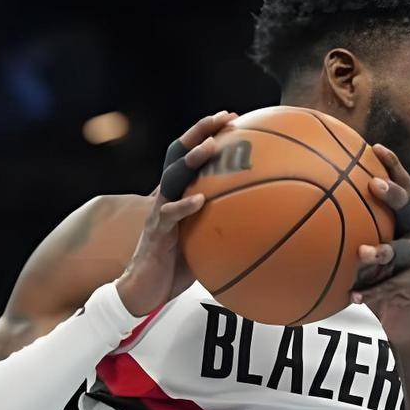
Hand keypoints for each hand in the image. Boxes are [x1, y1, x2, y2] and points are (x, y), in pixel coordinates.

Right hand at [116, 110, 236, 314]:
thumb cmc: (177, 267)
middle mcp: (166, 196)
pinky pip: (168, 216)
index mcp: (177, 194)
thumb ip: (225, 226)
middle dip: (200, 133)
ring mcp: (158, 213)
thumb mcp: (205, 241)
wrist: (144, 291)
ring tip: (210, 148)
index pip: (190, 155)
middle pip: (178, 154)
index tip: (233, 118)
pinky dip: (184, 206)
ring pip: (171, 178)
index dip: (207, 134)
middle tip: (223, 118)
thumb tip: (265, 222)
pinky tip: (200, 200)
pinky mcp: (156, 234)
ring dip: (191, 161)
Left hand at [351, 144, 409, 343]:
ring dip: (384, 251)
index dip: (391, 165)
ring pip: (403, 252)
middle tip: (373, 185)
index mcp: (398, 220)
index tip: (374, 147)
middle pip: (409, 209)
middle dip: (393, 196)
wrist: (400, 308)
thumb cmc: (368, 268)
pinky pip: (390, 287)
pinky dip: (371, 291)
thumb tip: (297, 197)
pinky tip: (353, 295)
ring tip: (363, 253)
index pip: (400, 184)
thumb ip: (337, 222)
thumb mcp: (353, 241)